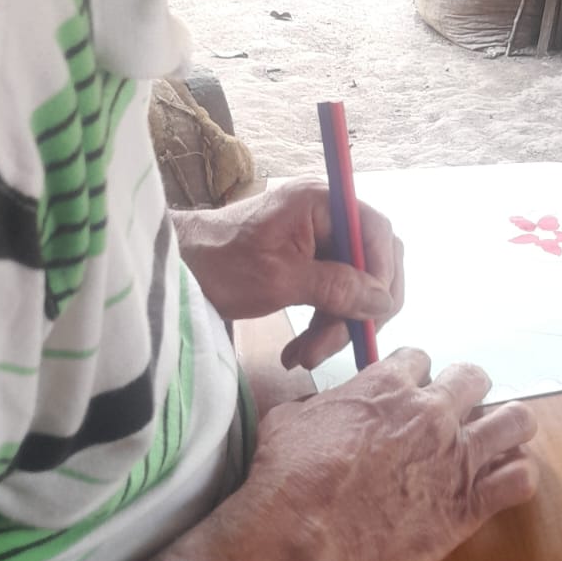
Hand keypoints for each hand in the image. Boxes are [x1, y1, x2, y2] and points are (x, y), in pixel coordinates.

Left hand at [171, 179, 403, 367]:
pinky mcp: (308, 263)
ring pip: (353, 287)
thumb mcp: (280, 280)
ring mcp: (318, 239)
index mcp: (321, 202)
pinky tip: (298, 353)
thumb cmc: (220, 264)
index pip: (377, 234)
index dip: (382, 276)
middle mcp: (326, 215)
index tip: (371, 316)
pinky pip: (332, 295)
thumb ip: (336, 287)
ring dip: (335, 327)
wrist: (177, 269)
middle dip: (355, 311)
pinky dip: (321, 325)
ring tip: (304, 358)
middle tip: (332, 347)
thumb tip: (384, 301)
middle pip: (370, 263)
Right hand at [232, 349, 538, 560]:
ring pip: (516, 420)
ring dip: (508, 427)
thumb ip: (317, 404)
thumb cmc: (287, 476)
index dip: (416, 376)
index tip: (410, 394)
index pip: (421, 358)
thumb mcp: (289, 418)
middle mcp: (431, 413)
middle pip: (475, 378)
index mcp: (388, 385)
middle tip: (454, 416)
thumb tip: (317, 406)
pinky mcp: (469, 505)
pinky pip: (521, 479)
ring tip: (495, 443)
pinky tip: (501, 484)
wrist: (301, 534)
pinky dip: (517, 477)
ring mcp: (456, 457)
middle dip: (467, 392)